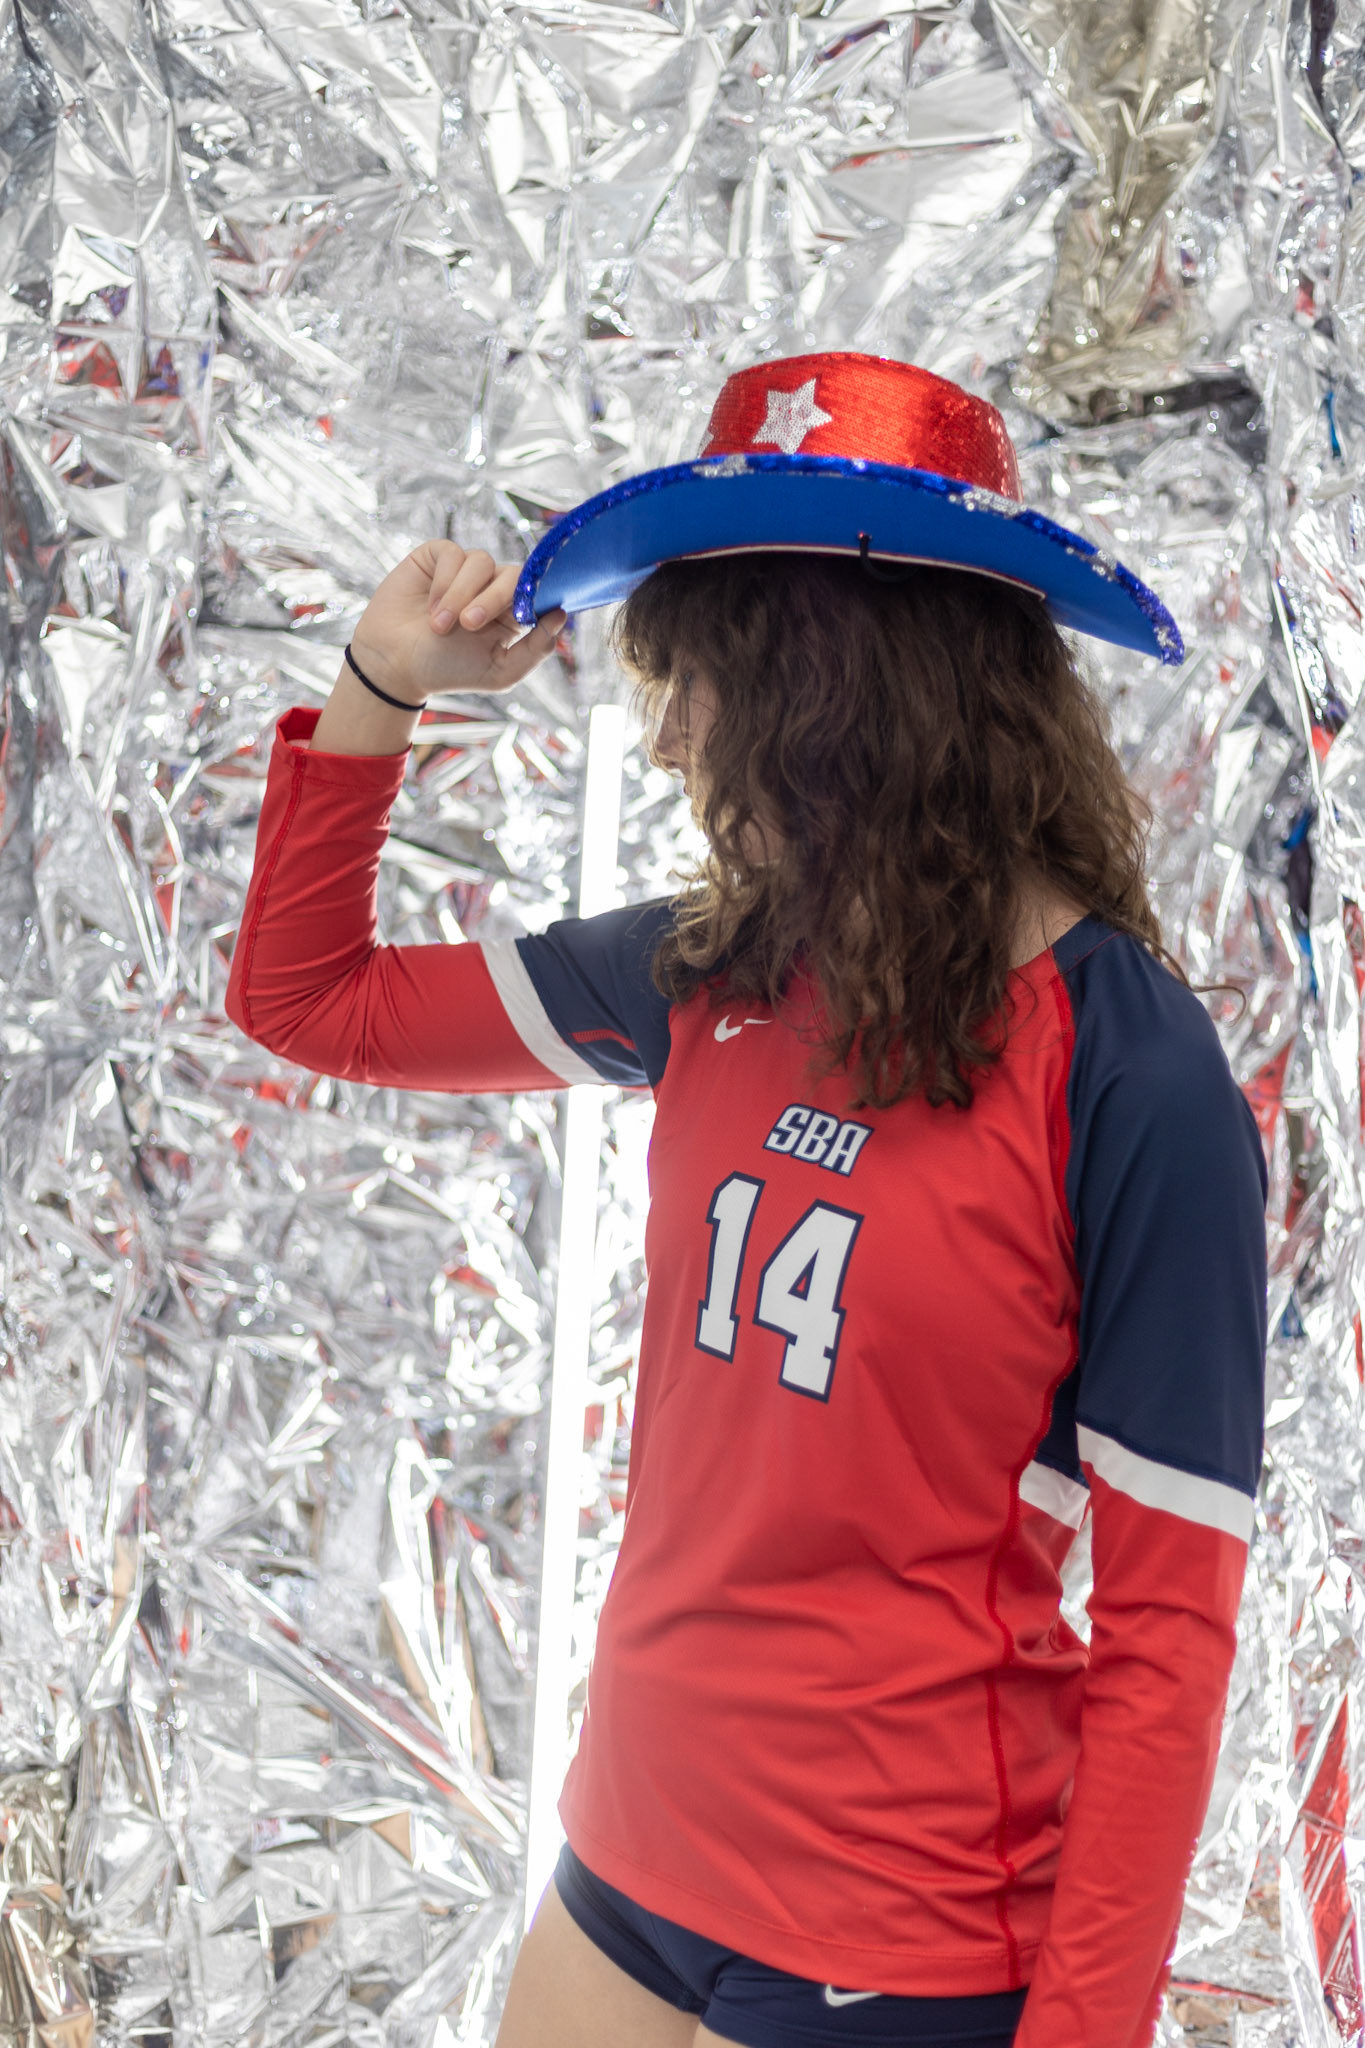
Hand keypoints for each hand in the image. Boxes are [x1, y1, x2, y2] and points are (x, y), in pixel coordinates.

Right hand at [349, 540, 566, 702]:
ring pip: (481, 562)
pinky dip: (443, 581)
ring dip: (461, 595)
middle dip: (494, 598)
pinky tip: (429, 606)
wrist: (394, 665)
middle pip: (513, 574)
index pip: (537, 593)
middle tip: (469, 624)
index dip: (537, 595)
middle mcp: (492, 588)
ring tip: (439, 626)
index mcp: (512, 614)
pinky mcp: (438, 557)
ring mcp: (466, 571)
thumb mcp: (499, 672)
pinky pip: (453, 554)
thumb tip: (561, 616)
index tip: (525, 611)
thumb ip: (535, 649)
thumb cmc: (446, 670)